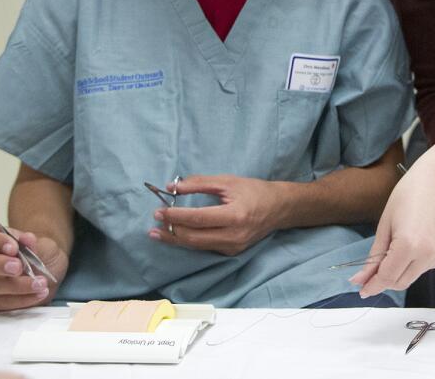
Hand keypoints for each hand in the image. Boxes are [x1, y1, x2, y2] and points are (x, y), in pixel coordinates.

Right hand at [0, 225, 66, 310]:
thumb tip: (27, 238)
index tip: (14, 247)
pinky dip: (23, 299)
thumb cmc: (40, 255)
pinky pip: (1, 303)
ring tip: (40, 283)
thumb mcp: (43, 245)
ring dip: (17, 285)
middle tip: (18, 267)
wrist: (49, 273)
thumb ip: (34, 243)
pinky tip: (39, 293)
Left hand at [149, 175, 279, 255]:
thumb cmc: (254, 191)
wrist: (279, 208)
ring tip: (158, 232)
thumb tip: (172, 187)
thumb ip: (199, 183)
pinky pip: (206, 247)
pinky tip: (178, 235)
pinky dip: (190, 241)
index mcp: (235, 215)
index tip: (159, 210)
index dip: (176, 216)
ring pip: (197, 246)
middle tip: (154, 222)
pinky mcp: (232, 252)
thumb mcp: (228, 181)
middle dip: (171, 230)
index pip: (198, 219)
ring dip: (176, 239)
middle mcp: (234, 236)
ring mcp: (233, 247)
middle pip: (194, 238)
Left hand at [349, 163, 434, 296]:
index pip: (386, 278)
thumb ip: (373, 257)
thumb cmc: (408, 195)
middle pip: (400, 283)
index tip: (363, 290)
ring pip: (413, 276)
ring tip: (400, 244)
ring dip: (401, 270)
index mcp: (408, 245)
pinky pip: (427, 267)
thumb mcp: (384, 225)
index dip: (372, 285)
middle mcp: (428, 253)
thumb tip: (360, 280)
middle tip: (374, 269)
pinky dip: (417, 262)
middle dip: (385, 279)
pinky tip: (416, 242)